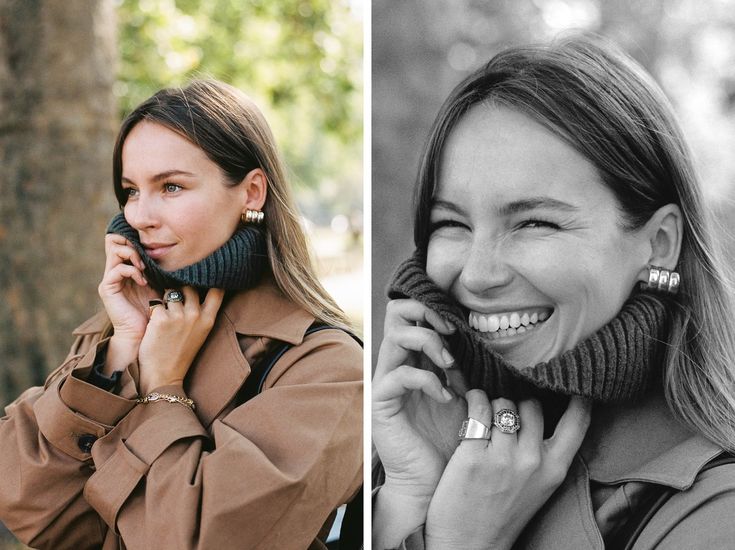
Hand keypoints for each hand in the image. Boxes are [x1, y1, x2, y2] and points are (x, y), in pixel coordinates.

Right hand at [98, 234, 158, 373]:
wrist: (145, 336)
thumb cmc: (158, 312)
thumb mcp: (162, 285)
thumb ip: (162, 269)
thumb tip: (179, 251)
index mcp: (128, 268)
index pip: (124, 241)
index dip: (135, 237)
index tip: (154, 244)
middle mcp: (116, 271)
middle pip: (115, 240)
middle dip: (132, 241)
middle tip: (147, 253)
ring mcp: (110, 279)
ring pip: (114, 250)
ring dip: (133, 254)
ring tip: (145, 267)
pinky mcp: (107, 289)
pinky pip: (117, 269)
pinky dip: (132, 270)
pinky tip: (144, 280)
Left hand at [137, 287, 223, 393]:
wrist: (164, 375)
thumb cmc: (181, 353)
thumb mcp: (200, 333)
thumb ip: (202, 312)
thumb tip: (197, 286)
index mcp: (209, 319)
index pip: (217, 290)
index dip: (211, 280)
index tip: (203, 278)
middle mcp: (196, 315)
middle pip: (189, 286)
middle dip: (181, 288)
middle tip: (173, 300)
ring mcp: (178, 316)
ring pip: (171, 292)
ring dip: (164, 298)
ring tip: (163, 314)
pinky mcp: (160, 319)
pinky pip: (156, 303)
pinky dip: (153, 309)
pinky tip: (153, 322)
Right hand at [372, 299, 463, 545]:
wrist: (435, 484)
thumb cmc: (454, 440)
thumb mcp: (469, 395)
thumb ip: (470, 366)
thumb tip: (494, 337)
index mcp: (417, 357)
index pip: (415, 312)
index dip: (437, 305)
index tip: (465, 319)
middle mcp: (398, 363)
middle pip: (397, 312)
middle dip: (428, 312)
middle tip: (453, 331)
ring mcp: (387, 381)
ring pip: (397, 336)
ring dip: (430, 343)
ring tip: (452, 365)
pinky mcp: (382, 403)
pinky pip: (400, 375)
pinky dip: (428, 380)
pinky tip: (447, 397)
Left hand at [425, 392, 591, 549]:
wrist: (469, 545)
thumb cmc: (502, 512)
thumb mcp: (538, 486)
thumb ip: (544, 452)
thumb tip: (541, 408)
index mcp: (554, 469)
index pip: (577, 422)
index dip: (578, 396)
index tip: (571, 379)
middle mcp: (532, 461)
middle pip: (532, 404)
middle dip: (518, 403)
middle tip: (505, 414)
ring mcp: (502, 458)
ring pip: (503, 403)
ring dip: (493, 403)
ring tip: (484, 417)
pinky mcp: (472, 455)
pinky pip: (478, 407)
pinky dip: (474, 400)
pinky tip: (470, 405)